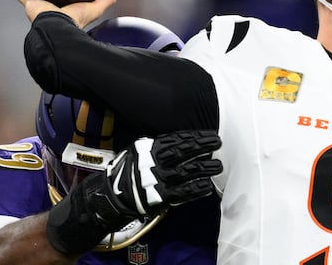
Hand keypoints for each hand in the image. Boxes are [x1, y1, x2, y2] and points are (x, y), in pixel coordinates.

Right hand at [103, 130, 222, 216]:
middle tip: (218, 142)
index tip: (211, 134)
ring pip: (186, 172)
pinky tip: (207, 186)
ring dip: (204, 168)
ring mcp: (159, 180)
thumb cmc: (130, 170)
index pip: (177, 140)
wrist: (114, 194)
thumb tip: (183, 138)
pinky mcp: (161, 197)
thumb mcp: (139, 151)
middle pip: (183, 152)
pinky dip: (196, 190)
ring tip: (218, 165)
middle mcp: (156, 163)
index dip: (196, 137)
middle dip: (202, 146)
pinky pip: (182, 193)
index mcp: (151, 149)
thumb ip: (159, 145)